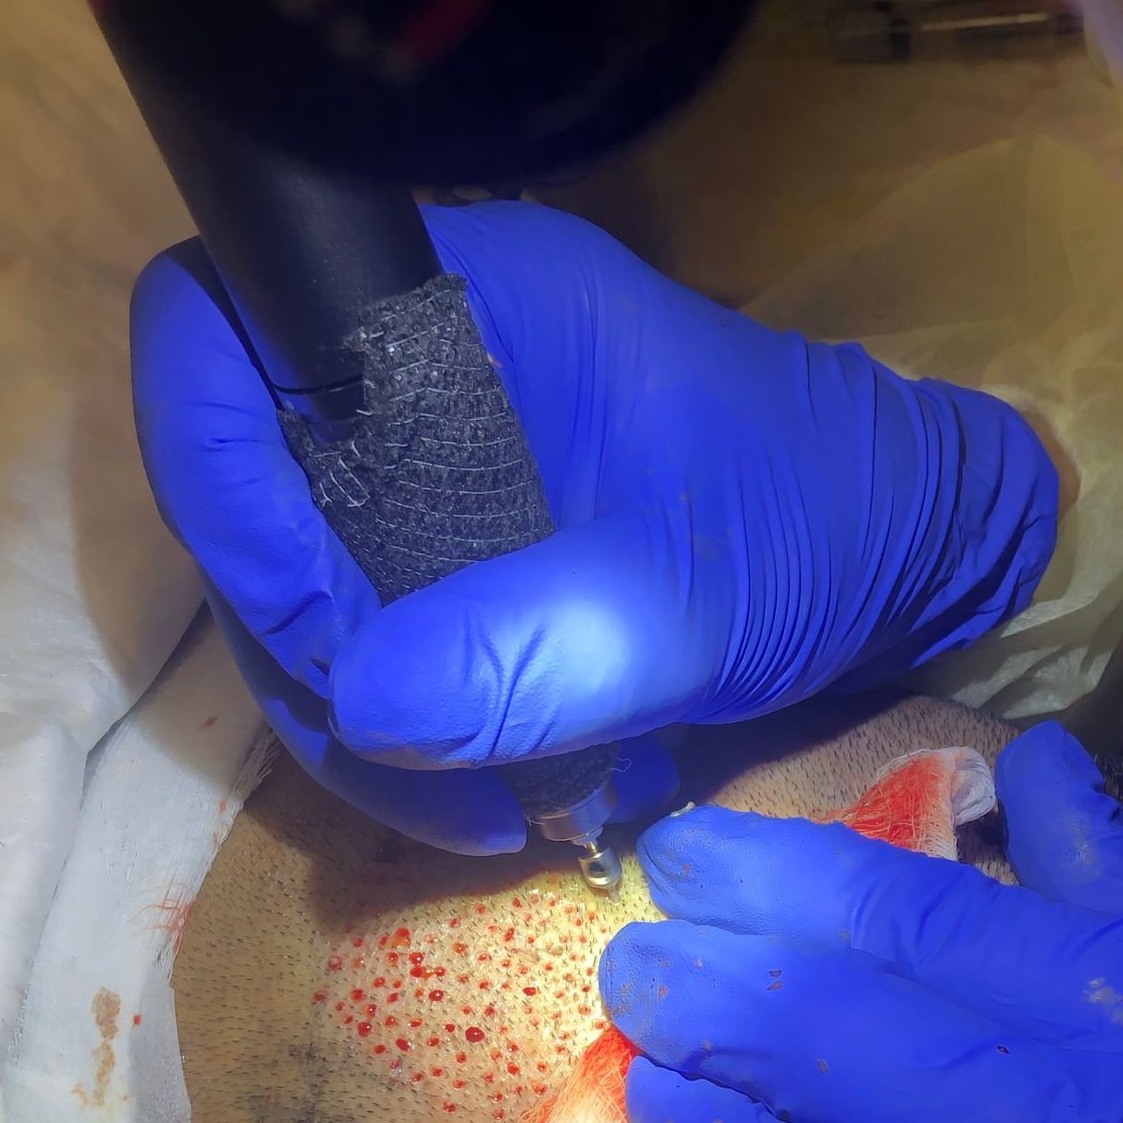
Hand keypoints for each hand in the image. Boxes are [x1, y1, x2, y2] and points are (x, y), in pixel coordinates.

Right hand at [130, 203, 1055, 850]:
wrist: (908, 556)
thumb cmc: (824, 518)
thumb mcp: (696, 589)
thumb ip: (540, 643)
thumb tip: (361, 706)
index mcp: (449, 301)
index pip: (216, 326)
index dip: (214, 472)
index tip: (312, 624)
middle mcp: (400, 375)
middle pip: (239, 503)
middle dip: (300, 654)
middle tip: (408, 767)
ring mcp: (415, 475)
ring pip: (296, 603)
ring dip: (356, 735)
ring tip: (482, 820)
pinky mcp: (444, 568)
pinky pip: (367, 659)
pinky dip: (407, 750)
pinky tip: (494, 808)